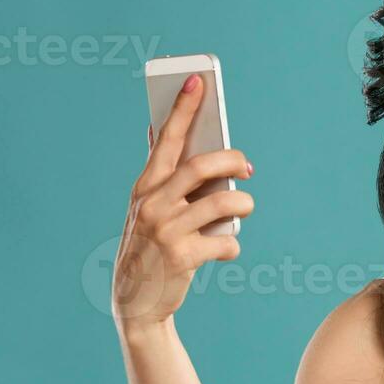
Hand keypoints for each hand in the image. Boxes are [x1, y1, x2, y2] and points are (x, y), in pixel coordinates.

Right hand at [112, 73, 253, 330]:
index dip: (183, 109)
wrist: (135, 303)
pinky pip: (226, 240)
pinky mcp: (183, 256)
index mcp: (145, 187)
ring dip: (243, 204)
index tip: (198, 81)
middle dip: (232, 160)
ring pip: (223, 202)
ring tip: (244, 209)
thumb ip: (161, 177)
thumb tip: (161, 131)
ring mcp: (167, 230)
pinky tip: (225, 250)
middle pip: (203, 166)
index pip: (167, 139)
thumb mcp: (146, 209)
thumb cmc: (149, 249)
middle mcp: (153, 204)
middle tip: (247, 166)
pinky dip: (232, 245)